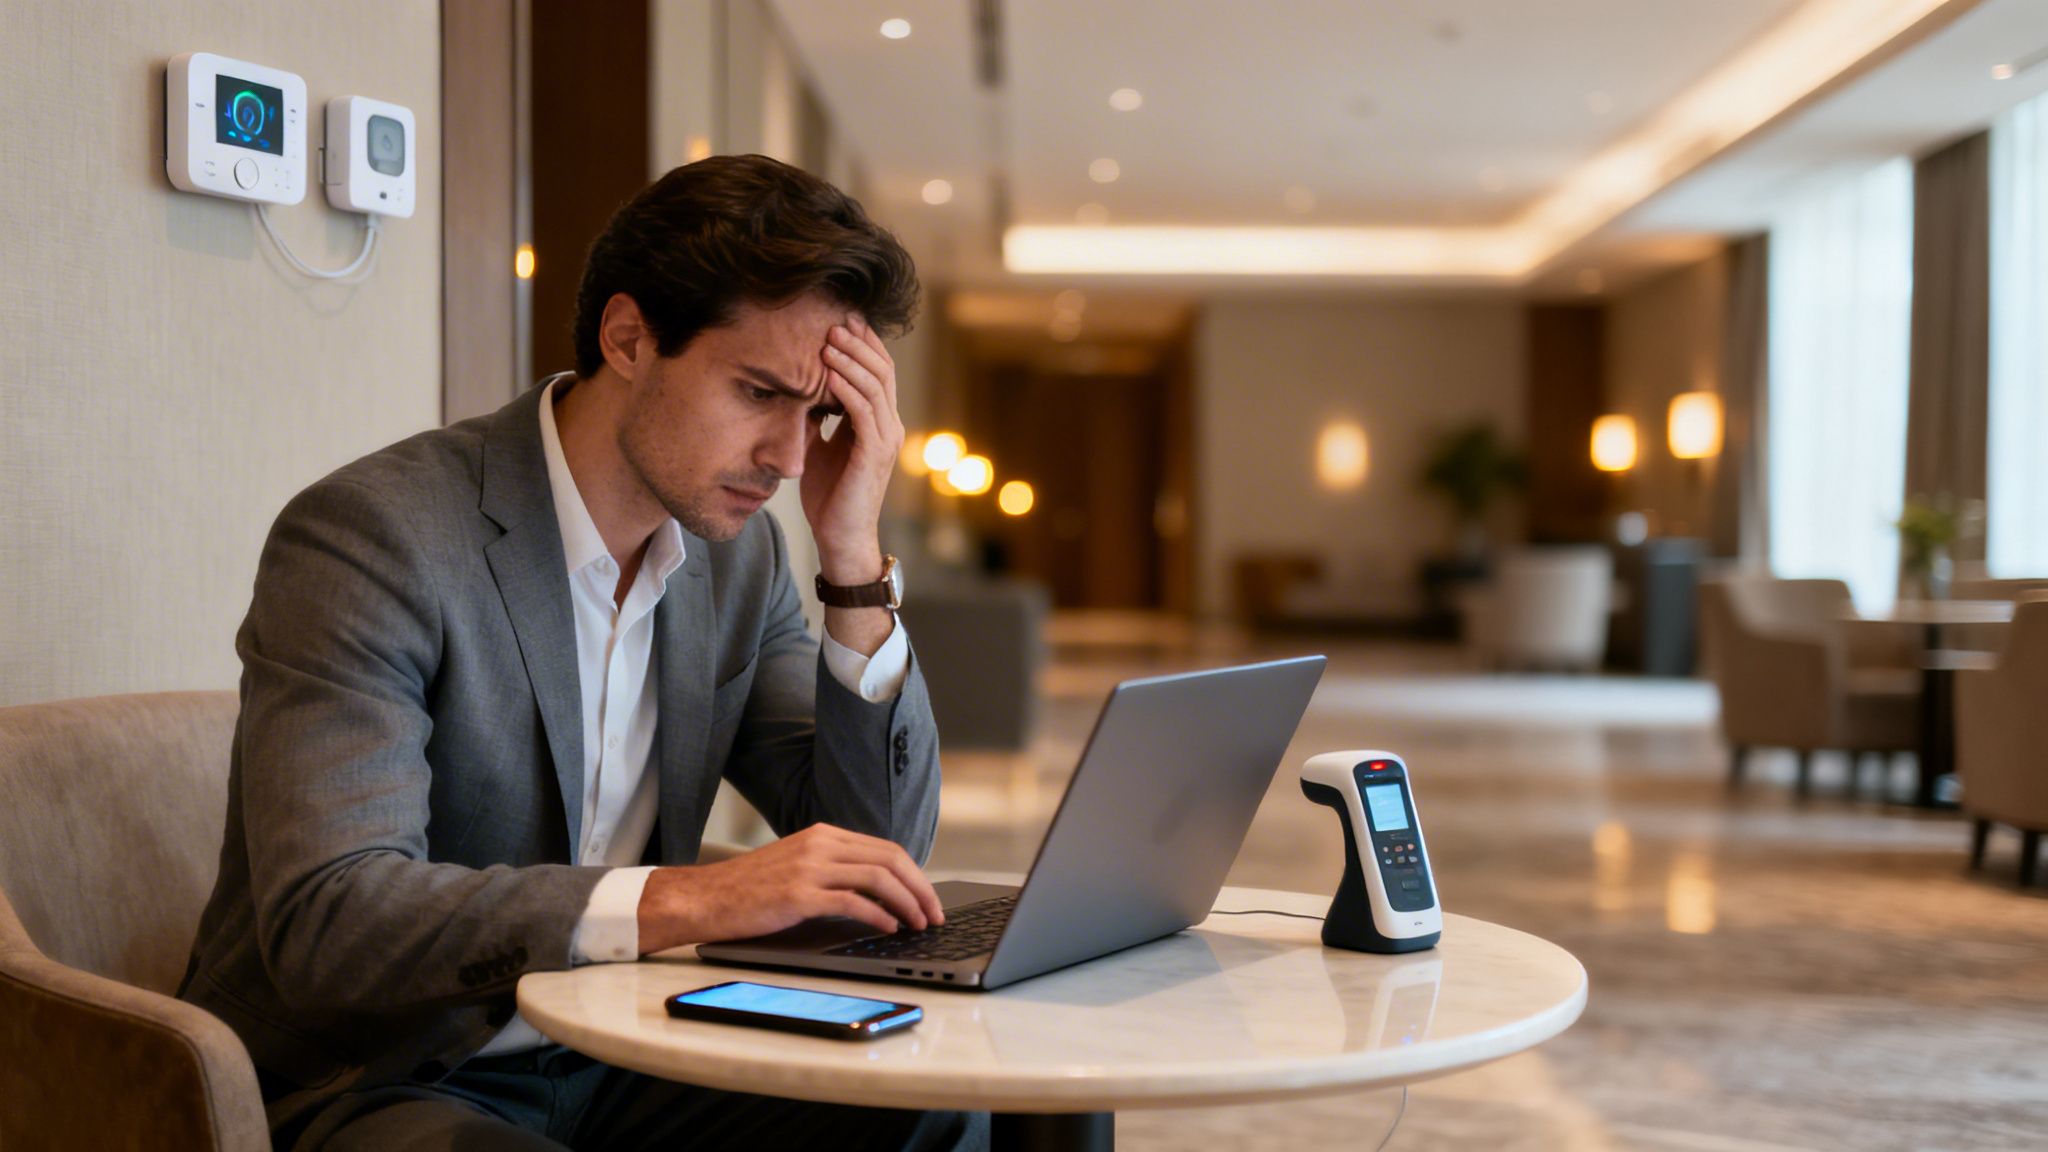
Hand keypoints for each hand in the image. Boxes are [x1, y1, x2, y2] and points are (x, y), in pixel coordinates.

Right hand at [636, 823, 943, 953]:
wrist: (705, 898)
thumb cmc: (749, 890)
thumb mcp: (798, 866)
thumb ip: (834, 869)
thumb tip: (880, 891)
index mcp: (824, 834)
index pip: (886, 848)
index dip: (915, 875)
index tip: (929, 898)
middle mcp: (821, 844)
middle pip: (891, 859)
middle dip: (921, 889)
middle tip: (934, 915)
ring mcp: (809, 867)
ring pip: (878, 877)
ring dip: (907, 903)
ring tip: (919, 924)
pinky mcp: (798, 894)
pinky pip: (852, 901)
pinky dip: (878, 915)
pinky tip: (888, 928)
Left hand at [800, 315, 901, 584]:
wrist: (840, 537)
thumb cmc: (829, 495)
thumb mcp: (818, 446)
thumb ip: (815, 417)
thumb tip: (797, 387)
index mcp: (878, 423)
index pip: (877, 373)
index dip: (862, 345)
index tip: (839, 320)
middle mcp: (888, 427)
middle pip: (882, 371)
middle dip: (859, 343)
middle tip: (834, 320)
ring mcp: (885, 440)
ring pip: (875, 386)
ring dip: (851, 360)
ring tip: (828, 340)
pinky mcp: (873, 454)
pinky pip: (865, 412)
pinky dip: (847, 389)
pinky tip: (828, 373)